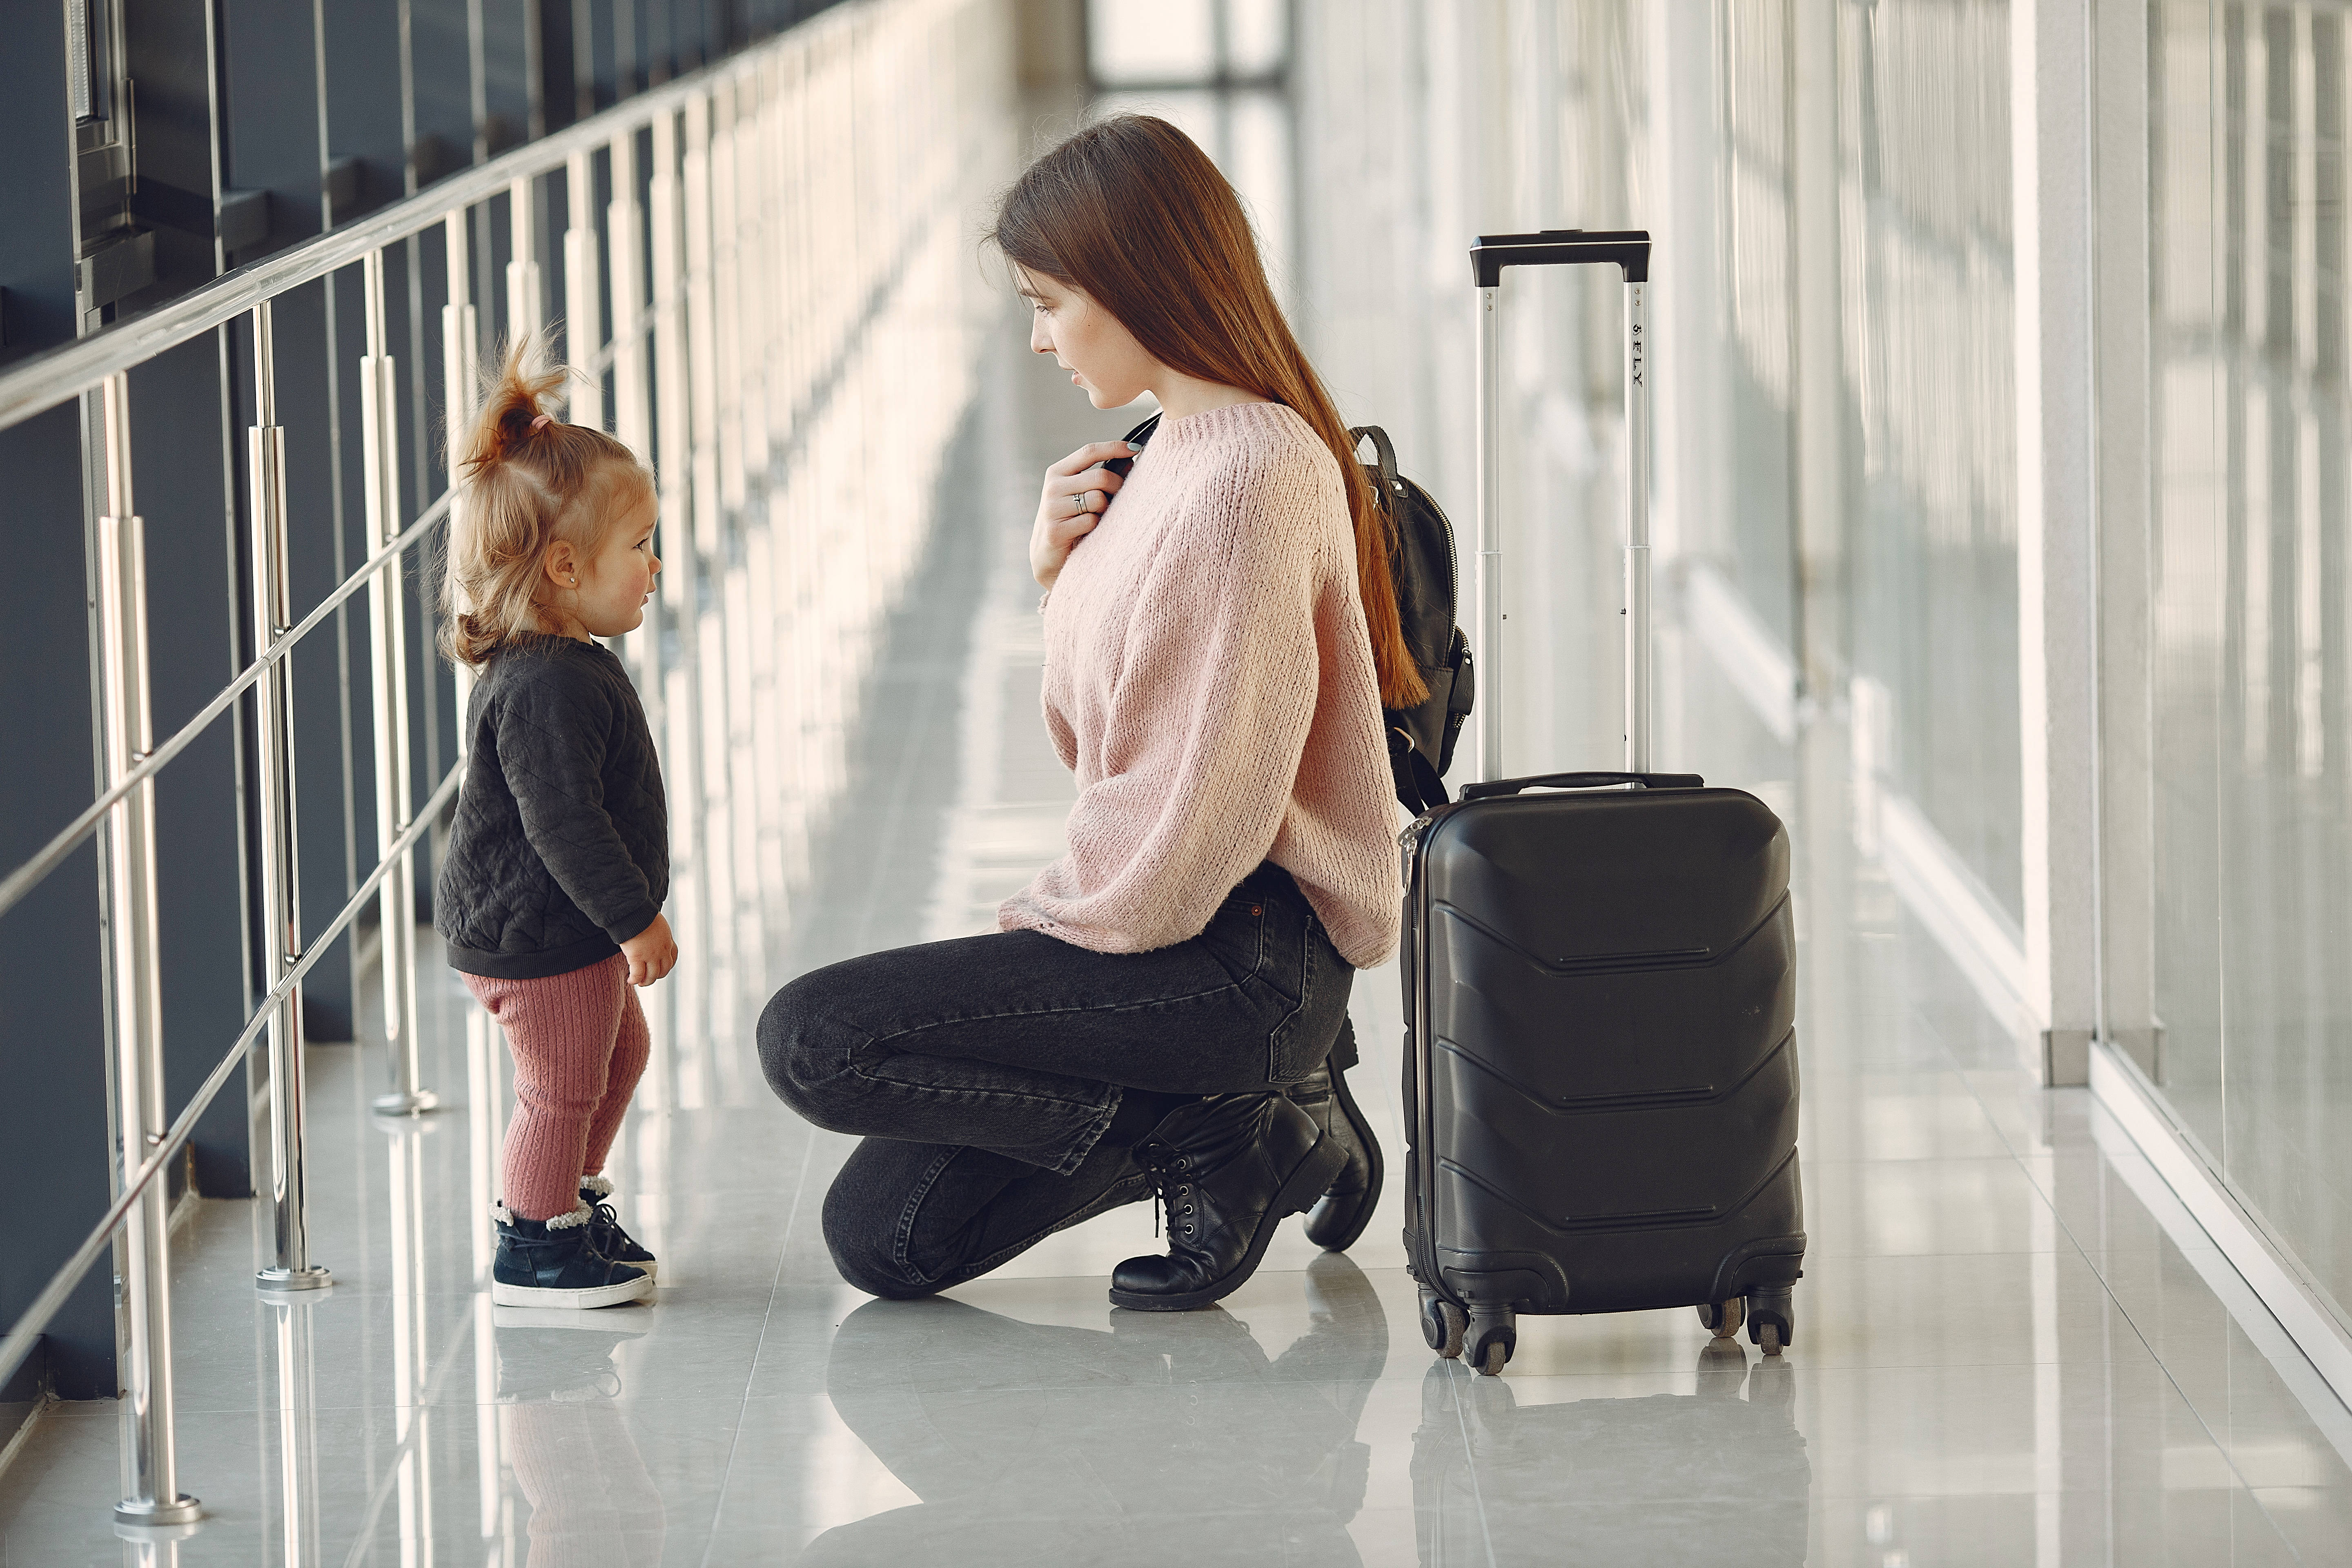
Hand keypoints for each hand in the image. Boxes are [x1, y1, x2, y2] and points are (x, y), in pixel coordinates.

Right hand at [620, 914, 676, 986]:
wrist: (634, 912)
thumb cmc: (642, 914)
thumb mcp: (657, 922)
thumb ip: (657, 931)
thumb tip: (650, 933)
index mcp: (667, 940)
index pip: (673, 957)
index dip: (667, 966)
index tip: (661, 968)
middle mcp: (662, 950)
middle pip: (664, 970)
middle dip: (657, 976)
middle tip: (648, 978)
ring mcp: (650, 955)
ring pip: (652, 975)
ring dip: (646, 981)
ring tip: (640, 982)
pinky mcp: (637, 957)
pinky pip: (638, 974)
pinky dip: (634, 980)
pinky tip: (630, 980)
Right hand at [1031, 440, 1135, 588]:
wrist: (1046, 556)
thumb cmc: (1070, 520)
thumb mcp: (1081, 494)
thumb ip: (1101, 477)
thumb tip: (1131, 460)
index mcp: (1057, 472)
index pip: (1089, 452)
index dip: (1114, 448)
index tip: (1135, 448)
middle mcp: (1053, 487)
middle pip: (1100, 477)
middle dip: (1118, 486)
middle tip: (1121, 497)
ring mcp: (1052, 508)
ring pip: (1098, 499)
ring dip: (1106, 510)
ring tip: (1098, 517)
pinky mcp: (1056, 530)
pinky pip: (1091, 521)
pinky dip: (1097, 526)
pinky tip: (1088, 532)